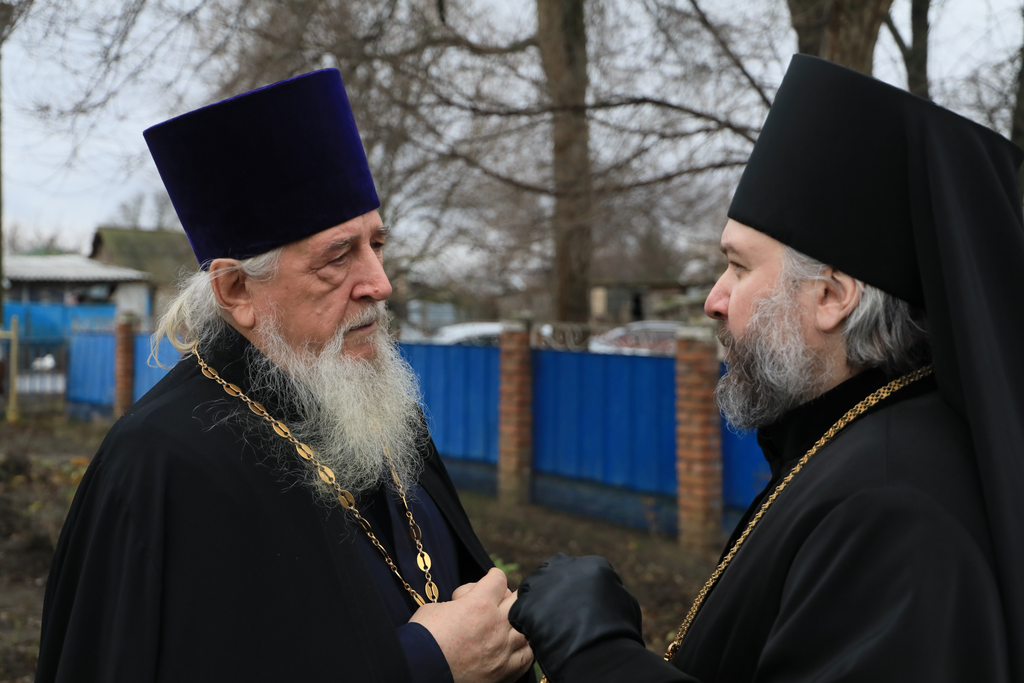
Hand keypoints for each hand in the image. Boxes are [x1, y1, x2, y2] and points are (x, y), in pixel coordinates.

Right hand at [410, 567, 533, 682]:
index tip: (492, 577)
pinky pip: (526, 657)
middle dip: (509, 596)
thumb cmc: (422, 639)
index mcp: (479, 604)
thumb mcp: (435, 609)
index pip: (498, 579)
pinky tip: (517, 646)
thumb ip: (456, 603)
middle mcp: (496, 625)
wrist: (420, 672)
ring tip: (509, 623)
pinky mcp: (503, 671)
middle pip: (517, 600)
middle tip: (500, 599)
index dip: (494, 576)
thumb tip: (462, 606)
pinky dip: (524, 648)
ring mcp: (502, 650)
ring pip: (525, 628)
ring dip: (518, 622)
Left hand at [508, 554, 643, 679]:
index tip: (570, 602)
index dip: (569, 587)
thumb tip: (605, 588)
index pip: (572, 569)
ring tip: (544, 624)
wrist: (601, 654)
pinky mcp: (526, 604)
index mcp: (590, 564)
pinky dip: (525, 622)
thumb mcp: (624, 601)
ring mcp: (542, 584)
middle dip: (550, 589)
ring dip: (535, 603)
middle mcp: (564, 566)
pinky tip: (537, 634)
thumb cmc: (619, 632)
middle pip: (549, 572)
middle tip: (555, 612)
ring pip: (531, 589)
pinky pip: (519, 611)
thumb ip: (609, 588)